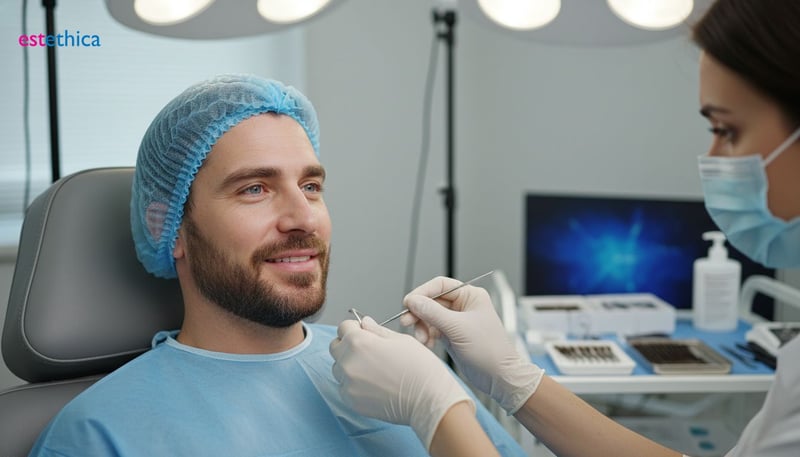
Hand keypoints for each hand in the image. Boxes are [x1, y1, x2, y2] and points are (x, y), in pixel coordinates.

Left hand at [330, 317, 474, 449]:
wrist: (428, 400)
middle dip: (348, 344)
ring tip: (372, 369)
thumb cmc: (420, 369)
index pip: (343, 327)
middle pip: (336, 347)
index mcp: (359, 342)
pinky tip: (372, 384)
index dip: (355, 328)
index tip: (364, 332)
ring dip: (349, 364)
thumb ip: (377, 330)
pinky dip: (353, 384)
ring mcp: (348, 384)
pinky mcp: (351, 401)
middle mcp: (348, 362)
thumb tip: (365, 323)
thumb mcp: (401, 340)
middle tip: (367, 350)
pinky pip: (344, 387)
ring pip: (338, 368)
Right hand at [400, 276, 543, 413]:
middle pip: (432, 301)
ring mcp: (456, 321)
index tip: (408, 303)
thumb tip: (413, 300)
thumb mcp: (458, 328)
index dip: (422, 292)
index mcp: (470, 296)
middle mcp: (463, 306)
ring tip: (422, 339)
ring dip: (422, 327)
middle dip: (419, 312)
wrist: (498, 377)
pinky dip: (427, 336)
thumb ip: (433, 313)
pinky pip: (432, 330)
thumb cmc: (488, 350)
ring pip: (429, 316)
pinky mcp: (451, 335)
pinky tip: (428, 344)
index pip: (440, 285)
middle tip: (406, 322)